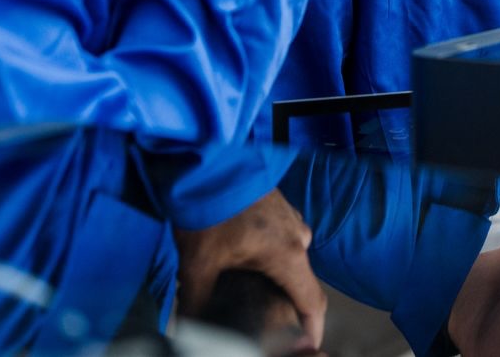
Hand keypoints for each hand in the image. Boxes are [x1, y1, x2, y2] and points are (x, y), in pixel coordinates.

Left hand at [174, 188, 326, 351]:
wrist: (207, 161)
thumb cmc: (209, 211)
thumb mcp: (198, 264)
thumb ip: (197, 302)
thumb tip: (186, 331)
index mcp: (288, 256)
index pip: (313, 303)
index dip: (312, 331)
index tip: (307, 348)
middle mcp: (299, 238)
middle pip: (301, 284)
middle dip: (286, 307)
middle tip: (264, 321)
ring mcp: (293, 220)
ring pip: (292, 261)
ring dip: (278, 280)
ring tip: (250, 291)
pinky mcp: (282, 208)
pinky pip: (285, 241)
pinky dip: (273, 258)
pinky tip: (247, 261)